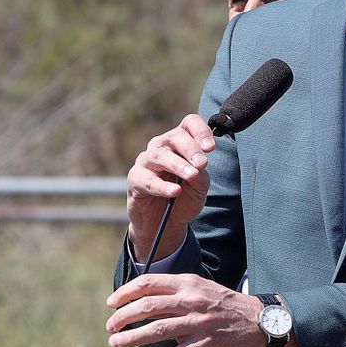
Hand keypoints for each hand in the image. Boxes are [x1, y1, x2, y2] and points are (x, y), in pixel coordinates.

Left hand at [107, 272, 276, 346]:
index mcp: (188, 283)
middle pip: (147, 306)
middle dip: (123, 317)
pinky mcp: (207, 344)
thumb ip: (176, 292)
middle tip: (110, 328)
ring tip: (116, 344)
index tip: (112, 304)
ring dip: (131, 338)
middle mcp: (192, 300)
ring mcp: (199, 323)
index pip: (149, 283)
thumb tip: (144, 302)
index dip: (126, 292)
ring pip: (157, 330)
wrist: (260, 320)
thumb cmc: (225, 305)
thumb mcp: (202, 288)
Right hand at [127, 114, 215, 260]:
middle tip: (202, 163)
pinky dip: (162, 186)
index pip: (189, 123)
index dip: (201, 130)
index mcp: (180, 142)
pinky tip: (175, 191)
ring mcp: (146, 161)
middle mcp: (161, 146)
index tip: (210, 148)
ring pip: (160, 155)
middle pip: (175, 136)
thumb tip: (199, 164)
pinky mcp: (135, 179)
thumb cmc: (184, 198)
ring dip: (178, 165)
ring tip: (191, 176)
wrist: (166, 223)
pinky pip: (147, 180)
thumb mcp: (199, 185)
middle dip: (191, 149)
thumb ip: (200, 172)